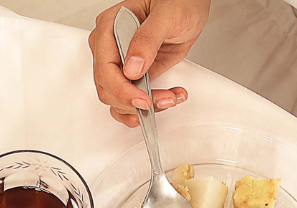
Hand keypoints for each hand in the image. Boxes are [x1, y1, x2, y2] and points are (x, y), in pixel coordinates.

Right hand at [90, 0, 207, 126]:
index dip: (122, 90)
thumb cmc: (178, 0)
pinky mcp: (136, 73)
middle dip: (136, 101)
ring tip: (171, 98)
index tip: (143, 100)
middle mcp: (111, 47)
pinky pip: (131, 99)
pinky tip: (167, 99)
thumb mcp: (166, 15)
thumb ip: (147, 39)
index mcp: (109, 28)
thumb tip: (132, 67)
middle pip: (109, 89)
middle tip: (164, 100)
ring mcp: (122, 62)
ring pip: (118, 100)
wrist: (191, 4)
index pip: (105, 69)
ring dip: (143, 108)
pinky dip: (147, 108)